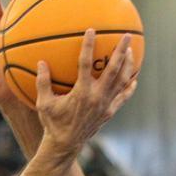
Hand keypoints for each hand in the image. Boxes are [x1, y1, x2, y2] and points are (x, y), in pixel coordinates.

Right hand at [35, 30, 137, 156]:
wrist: (65, 145)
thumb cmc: (53, 123)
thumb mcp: (44, 103)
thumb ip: (42, 82)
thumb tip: (41, 62)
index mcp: (81, 92)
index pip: (85, 63)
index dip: (88, 46)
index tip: (91, 30)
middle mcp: (97, 96)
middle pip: (113, 69)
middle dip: (121, 51)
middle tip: (127, 36)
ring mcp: (106, 105)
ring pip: (122, 81)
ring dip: (128, 65)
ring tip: (132, 51)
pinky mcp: (109, 112)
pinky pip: (123, 97)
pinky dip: (129, 87)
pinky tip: (134, 79)